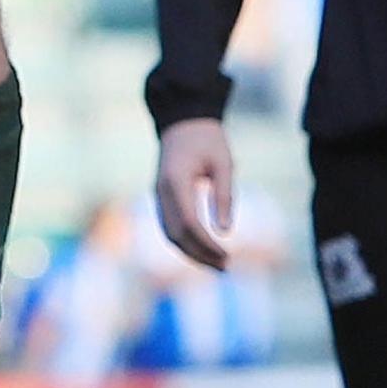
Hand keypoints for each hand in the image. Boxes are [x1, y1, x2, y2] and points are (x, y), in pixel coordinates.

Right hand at [154, 118, 236, 269]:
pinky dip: (184, 242)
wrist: (183, 120)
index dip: (207, 244)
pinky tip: (203, 250)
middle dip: (200, 255)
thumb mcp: (224, 164)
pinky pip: (169, 226)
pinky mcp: (161, 197)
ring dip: (191, 252)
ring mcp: (158, 195)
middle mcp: (162, 192)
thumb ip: (224, 196)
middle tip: (225, 267)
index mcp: (176, 181)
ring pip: (169, 234)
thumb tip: (224, 231)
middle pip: (176, 235)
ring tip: (217, 264)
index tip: (228, 255)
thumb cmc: (208, 139)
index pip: (189, 224)